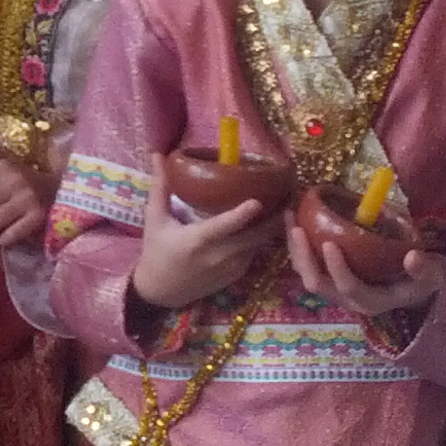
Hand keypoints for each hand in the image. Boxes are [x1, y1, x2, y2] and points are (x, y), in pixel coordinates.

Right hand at [130, 152, 283, 311]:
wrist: (160, 291)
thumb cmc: (156, 251)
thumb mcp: (155, 219)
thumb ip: (161, 187)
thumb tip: (157, 155)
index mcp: (197, 240)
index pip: (224, 226)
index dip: (242, 215)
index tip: (258, 200)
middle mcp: (218, 255)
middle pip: (254, 236)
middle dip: (274, 218)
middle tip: (289, 193)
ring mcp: (230, 268)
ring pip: (259, 245)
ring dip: (272, 227)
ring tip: (286, 204)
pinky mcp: (236, 275)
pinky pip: (255, 253)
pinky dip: (262, 239)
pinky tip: (271, 222)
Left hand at [284, 224, 445, 315]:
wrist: (409, 290)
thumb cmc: (418, 281)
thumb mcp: (429, 277)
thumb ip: (423, 269)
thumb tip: (413, 257)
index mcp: (371, 301)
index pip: (349, 288)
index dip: (338, 269)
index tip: (329, 243)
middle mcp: (347, 300)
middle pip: (317, 284)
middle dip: (305, 258)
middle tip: (298, 229)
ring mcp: (334, 291)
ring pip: (306, 274)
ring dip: (294, 249)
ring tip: (289, 218)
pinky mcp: (327, 279)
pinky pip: (305, 265)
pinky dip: (296, 245)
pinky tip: (292, 220)